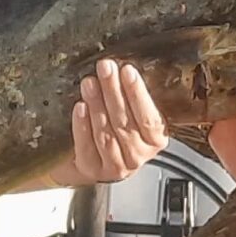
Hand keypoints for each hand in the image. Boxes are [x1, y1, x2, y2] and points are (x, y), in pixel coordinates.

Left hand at [68, 59, 168, 183]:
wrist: (90, 157)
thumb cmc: (116, 127)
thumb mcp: (133, 113)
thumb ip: (133, 97)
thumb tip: (124, 67)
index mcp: (155, 140)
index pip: (149, 118)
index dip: (138, 94)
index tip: (127, 71)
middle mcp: (138, 156)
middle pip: (125, 123)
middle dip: (113, 92)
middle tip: (105, 68)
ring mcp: (116, 166)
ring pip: (107, 134)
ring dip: (97, 105)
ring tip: (89, 83)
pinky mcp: (92, 169)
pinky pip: (87, 147)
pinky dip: (83, 126)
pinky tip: (80, 108)